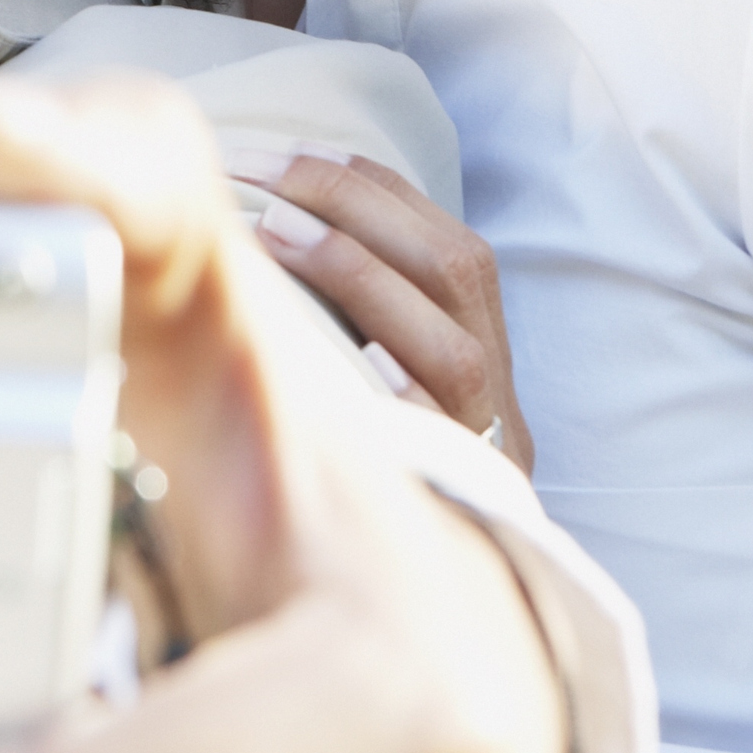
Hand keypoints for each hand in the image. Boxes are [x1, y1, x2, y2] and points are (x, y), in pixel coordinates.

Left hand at [238, 144, 532, 473]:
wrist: (459, 600)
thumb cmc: (392, 468)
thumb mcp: (390, 378)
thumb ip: (355, 313)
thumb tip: (253, 226)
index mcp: (485, 338)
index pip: (442, 233)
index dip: (364, 183)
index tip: (277, 153)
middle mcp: (499, 382)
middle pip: (458, 268)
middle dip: (357, 211)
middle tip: (265, 183)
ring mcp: (489, 439)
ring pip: (456, 344)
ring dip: (364, 278)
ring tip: (276, 238)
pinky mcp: (472, 500)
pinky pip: (443, 440)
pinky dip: (403, 394)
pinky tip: (345, 360)